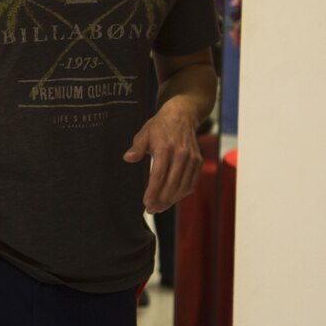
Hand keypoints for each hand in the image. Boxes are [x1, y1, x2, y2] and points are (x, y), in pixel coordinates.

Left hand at [123, 99, 203, 213]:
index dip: (153, 191)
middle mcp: (181, 155)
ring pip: (183, 186)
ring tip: (160, 207)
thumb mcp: (144, 133)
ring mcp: (192, 159)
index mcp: (165, 148)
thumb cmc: (160, 125)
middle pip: (171, 184)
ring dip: (171, 200)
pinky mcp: (198, 162)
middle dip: (161, 200)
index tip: (146, 203)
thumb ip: (137, 147)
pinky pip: (191, 183)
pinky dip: (182, 193)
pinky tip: (172, 199)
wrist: (182, 115)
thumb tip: (127, 158)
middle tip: (151, 210)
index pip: (158, 175)